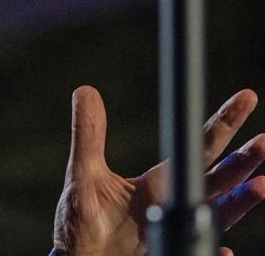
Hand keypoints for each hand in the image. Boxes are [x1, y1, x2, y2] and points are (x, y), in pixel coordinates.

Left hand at [52, 86, 264, 255]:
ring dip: (241, 202)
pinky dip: (213, 254)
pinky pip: (197, 254)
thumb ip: (88, 135)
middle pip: (219, 178)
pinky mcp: (170, 251)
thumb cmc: (84, 218)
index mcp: (160, 181)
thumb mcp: (84, 173)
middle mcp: (176, 203)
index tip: (246, 98)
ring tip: (262, 185)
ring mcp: (177, 230)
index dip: (223, 123)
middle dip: (243, 160)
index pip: (198, 146)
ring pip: (220, 215)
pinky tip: (224, 252)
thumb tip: (85, 91)